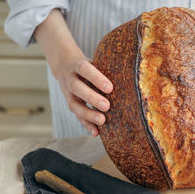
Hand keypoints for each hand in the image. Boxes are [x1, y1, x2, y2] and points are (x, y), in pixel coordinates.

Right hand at [34, 9, 112, 135]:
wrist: (64, 64)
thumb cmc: (88, 64)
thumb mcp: (94, 60)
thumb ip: (105, 68)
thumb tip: (131, 75)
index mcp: (78, 65)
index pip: (85, 70)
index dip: (96, 78)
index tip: (109, 88)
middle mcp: (70, 78)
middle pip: (77, 88)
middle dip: (92, 98)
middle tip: (107, 106)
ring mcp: (67, 92)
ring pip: (74, 104)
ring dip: (88, 114)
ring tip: (102, 121)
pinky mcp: (69, 103)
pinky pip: (76, 115)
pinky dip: (86, 124)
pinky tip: (96, 133)